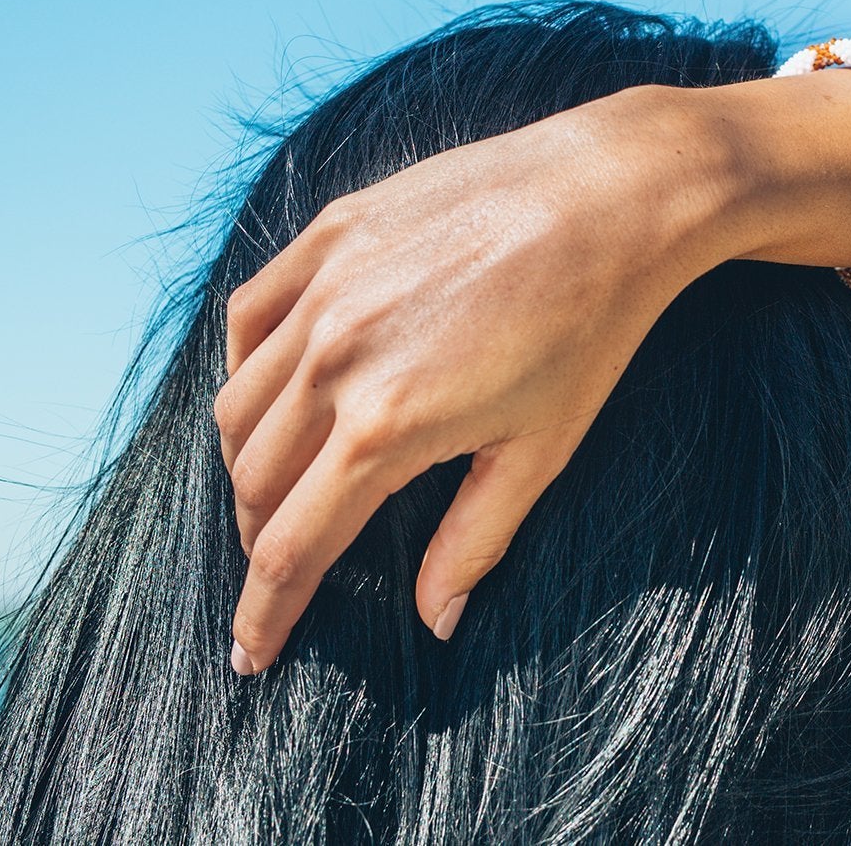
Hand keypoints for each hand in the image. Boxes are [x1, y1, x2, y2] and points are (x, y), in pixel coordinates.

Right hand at [214, 90, 716, 673]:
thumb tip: (435, 620)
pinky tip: (277, 392)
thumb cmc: (592, 328)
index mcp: (385, 425)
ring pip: (237, 405)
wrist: (613, 196)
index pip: (292, 546)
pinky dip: (246, 368)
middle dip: (261, 540)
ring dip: (247, 464)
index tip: (251, 654)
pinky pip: (251, 316)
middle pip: (254, 482)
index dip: (265, 610)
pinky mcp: (330, 233)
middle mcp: (335, 357)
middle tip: (283, 569)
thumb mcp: (541, 450)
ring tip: (279, 491)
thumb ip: (474, 540)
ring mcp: (325, 288)